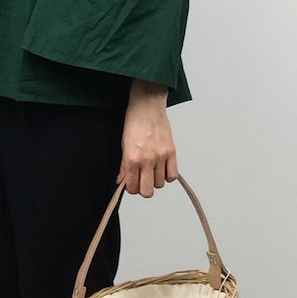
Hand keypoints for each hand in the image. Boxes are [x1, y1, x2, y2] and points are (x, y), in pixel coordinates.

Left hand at [118, 79, 176, 196]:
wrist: (147, 106)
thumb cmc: (134, 122)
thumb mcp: (123, 145)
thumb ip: (124, 166)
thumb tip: (123, 181)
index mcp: (132, 159)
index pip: (132, 187)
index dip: (131, 188)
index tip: (131, 183)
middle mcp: (147, 160)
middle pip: (147, 191)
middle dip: (143, 189)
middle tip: (141, 181)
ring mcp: (161, 157)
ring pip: (160, 184)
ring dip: (155, 180)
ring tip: (151, 171)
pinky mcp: (171, 152)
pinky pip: (173, 175)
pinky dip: (168, 176)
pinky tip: (162, 169)